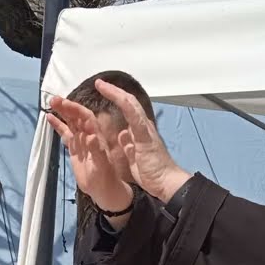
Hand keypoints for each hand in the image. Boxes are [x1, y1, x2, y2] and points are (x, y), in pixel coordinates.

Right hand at [46, 97, 133, 212]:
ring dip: (62, 112)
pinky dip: (58, 125)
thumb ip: (96, 151)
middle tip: (54, 99)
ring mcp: (80, 141)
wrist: (103, 189)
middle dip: (66, 107)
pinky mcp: (74, 148)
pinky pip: (66, 133)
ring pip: (71, 122)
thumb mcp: (101, 165)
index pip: (85, 118)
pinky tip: (49, 117)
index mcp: (96, 136)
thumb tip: (91, 136)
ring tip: (50, 103)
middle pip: (77, 117)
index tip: (65, 103)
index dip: (76, 109)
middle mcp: (88, 135)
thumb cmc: (105, 178)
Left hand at [92, 79, 192, 202]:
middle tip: (99, 83)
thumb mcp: (134, 157)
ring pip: (130, 104)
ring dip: (115, 93)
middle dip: (113, 91)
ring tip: (102, 85)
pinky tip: (114, 95)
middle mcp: (143, 126)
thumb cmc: (152, 172)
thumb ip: (129, 144)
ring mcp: (145, 128)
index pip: (127, 110)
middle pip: (128, 102)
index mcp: (139, 131)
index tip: (103, 93)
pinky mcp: (145, 135)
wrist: (165, 182)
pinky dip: (123, 104)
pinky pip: (134, 115)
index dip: (115, 100)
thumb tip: (123, 135)